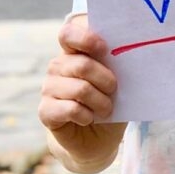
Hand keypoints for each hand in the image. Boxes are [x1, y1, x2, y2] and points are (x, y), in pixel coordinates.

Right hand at [38, 18, 122, 164]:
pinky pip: (71, 109)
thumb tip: (129, 51)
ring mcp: (49, 88)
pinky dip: (87, 116)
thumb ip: (115, 65)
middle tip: (114, 90)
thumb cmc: (107, 102)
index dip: (86, 38)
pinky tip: (89, 119)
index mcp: (73, 53)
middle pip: (82, 65)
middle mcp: (57, 67)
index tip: (105, 48)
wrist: (96, 139)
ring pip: (80, 89)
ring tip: (106, 109)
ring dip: (101, 102)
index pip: (68, 34)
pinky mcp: (45, 111)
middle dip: (106, 80)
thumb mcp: (116, 81)